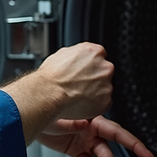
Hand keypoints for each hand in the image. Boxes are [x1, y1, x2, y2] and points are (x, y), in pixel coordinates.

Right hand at [0, 42, 114, 144]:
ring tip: (77, 94)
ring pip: (104, 88)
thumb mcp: (63, 54)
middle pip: (104, 72)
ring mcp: (107, 85)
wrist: (49, 92)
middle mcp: (105, 67)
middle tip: (79, 84)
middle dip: (94, 78)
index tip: (84, 71)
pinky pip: (103, 103)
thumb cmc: (52, 75)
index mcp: (95, 51)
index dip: (90, 65)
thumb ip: (77, 54)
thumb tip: (78, 57)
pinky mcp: (106, 101)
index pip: (99, 56)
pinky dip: (95, 104)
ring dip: (95, 92)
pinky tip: (81, 102)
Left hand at [38, 116, 153, 156]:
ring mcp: (86, 143)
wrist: (32, 116)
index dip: (133, 143)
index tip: (147, 155)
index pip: (116, 132)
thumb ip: (72, 122)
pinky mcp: (78, 152)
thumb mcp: (57, 116)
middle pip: (108, 155)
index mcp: (93, 119)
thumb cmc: (47, 109)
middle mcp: (93, 132)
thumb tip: (86, 125)